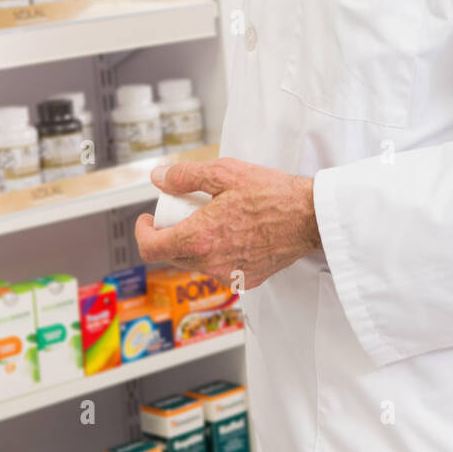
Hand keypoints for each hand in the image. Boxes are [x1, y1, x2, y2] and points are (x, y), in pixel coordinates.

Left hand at [134, 157, 321, 288]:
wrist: (310, 217)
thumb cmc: (273, 194)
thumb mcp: (225, 172)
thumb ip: (186, 175)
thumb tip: (159, 178)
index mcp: (200, 238)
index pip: (151, 248)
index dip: (143, 233)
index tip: (148, 220)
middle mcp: (211, 262)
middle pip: (172, 256)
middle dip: (170, 234)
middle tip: (185, 212)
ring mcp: (229, 274)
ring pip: (196, 264)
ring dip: (195, 245)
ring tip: (213, 220)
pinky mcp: (247, 279)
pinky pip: (220, 269)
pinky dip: (218, 253)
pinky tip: (234, 234)